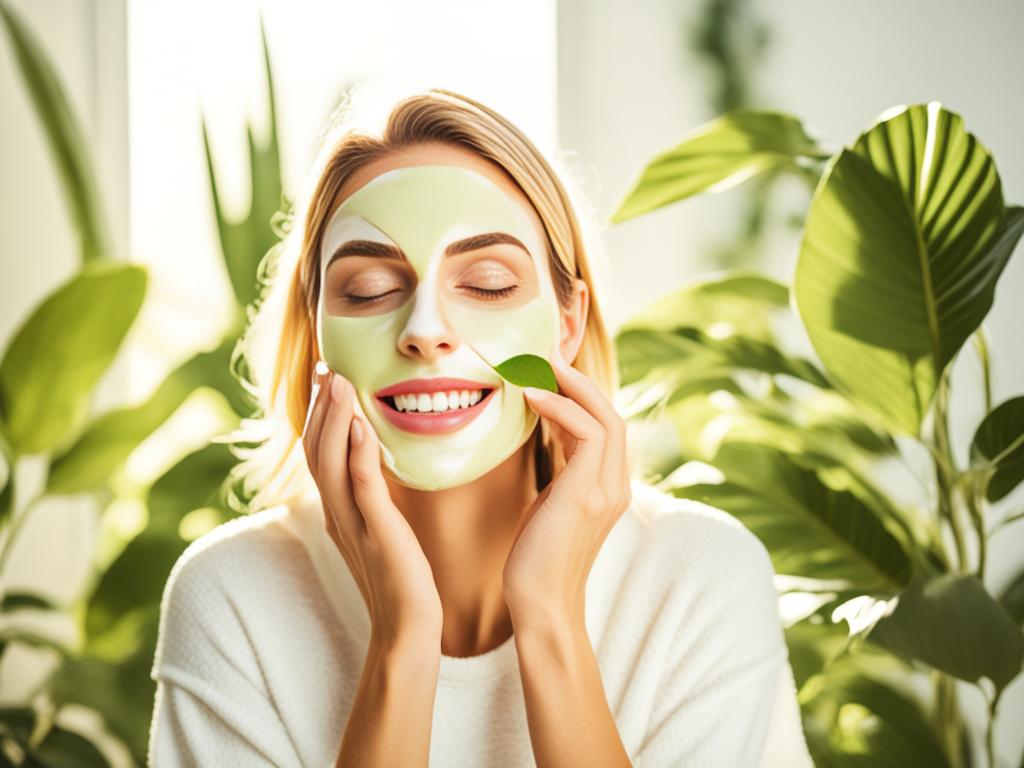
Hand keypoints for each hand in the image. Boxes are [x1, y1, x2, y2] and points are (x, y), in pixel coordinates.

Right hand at [302, 362, 441, 649]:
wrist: (407, 627)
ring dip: (333, 419)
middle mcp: (337, 513)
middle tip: (325, 367)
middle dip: (320, 406)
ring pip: (331, 463)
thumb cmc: (399, 579)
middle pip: (315, 450)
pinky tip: (359, 426)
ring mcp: (354, 524)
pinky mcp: (379, 534)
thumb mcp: (379, 530)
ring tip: (339, 381)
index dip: (318, 415)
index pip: (318, 453)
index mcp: (338, 511)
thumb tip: (370, 463)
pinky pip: (363, 488)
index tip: (325, 377)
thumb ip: (370, 498)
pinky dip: (358, 454)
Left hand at [501, 354, 631, 630]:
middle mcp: (616, 486)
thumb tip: (552, 433)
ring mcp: (606, 491)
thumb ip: (563, 471)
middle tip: (546, 356)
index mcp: (609, 488)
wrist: (541, 606)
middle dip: (580, 381)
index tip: (549, 372)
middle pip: (612, 415)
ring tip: (540, 366)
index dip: (581, 395)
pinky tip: (532, 397)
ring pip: (606, 418)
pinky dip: (561, 407)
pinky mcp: (587, 494)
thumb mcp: (553, 504)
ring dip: (572, 386)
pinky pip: (586, 432)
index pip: (605, 427)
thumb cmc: (537, 560)